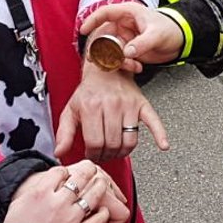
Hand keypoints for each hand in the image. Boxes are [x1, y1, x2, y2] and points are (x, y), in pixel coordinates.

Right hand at [3, 159, 130, 222]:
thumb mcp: (17, 206)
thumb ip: (32, 193)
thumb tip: (39, 187)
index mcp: (40, 193)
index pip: (59, 171)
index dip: (64, 170)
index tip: (66, 172)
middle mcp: (58, 202)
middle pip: (80, 177)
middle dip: (88, 170)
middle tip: (91, 169)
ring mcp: (70, 218)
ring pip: (93, 195)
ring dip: (100, 187)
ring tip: (101, 183)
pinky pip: (97, 221)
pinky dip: (102, 215)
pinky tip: (102, 211)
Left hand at [54, 61, 168, 159]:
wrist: (105, 67)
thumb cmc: (89, 90)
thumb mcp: (71, 109)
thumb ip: (64, 132)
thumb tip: (60, 152)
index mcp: (92, 107)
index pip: (95, 143)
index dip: (93, 155)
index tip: (92, 155)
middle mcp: (111, 105)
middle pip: (112, 144)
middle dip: (107, 155)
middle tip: (103, 154)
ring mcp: (129, 105)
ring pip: (129, 140)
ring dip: (123, 152)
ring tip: (116, 151)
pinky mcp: (142, 104)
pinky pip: (154, 121)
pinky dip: (160, 135)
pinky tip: (163, 145)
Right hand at [79, 2, 184, 69]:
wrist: (180, 41)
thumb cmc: (171, 29)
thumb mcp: (156, 35)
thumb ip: (141, 43)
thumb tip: (127, 52)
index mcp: (128, 13)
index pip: (104, 13)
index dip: (92, 20)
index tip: (83, 30)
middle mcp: (124, 26)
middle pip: (104, 36)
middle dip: (105, 50)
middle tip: (106, 59)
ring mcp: (126, 39)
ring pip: (111, 51)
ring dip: (117, 60)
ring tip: (131, 64)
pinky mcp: (129, 51)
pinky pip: (119, 59)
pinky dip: (125, 65)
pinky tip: (136, 67)